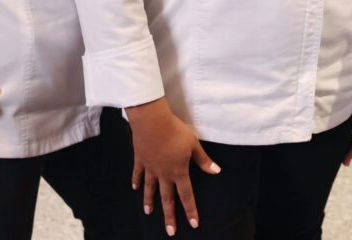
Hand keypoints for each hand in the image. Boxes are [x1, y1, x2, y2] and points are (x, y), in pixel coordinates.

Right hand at [127, 98, 219, 235]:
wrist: (152, 121)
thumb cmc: (175, 131)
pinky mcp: (140, 159)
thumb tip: (216, 171)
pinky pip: (138, 173)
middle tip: (170, 231)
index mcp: (178, 171)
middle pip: (167, 198)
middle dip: (169, 216)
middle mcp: (164, 174)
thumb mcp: (193, 144)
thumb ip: (203, 160)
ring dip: (150, 202)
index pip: (186, 195)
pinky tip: (135, 188)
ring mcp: (150, 168)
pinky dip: (136, 181)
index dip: (191, 210)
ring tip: (149, 213)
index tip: (193, 224)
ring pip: (150, 189)